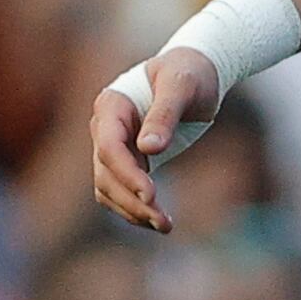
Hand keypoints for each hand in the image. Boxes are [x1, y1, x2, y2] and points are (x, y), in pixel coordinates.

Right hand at [84, 49, 221, 235]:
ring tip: (165, 226)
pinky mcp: (127, 161)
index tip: (152, 195)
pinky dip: (136, 209)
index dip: (127, 174)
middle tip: (164, 221)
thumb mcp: (182, 85)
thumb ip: (165, 113)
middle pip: (106, 174)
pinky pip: (121, 192)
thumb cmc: (190, 73)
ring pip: (109, 189)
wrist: (197, 73)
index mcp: (112, 105)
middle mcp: (104, 127)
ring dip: (132, 211)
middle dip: (132, 201)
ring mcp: (112, 146)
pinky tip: (159, 221)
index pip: (109, 147)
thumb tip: (149, 148)